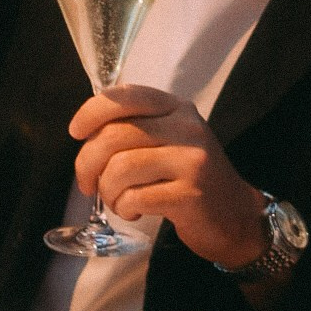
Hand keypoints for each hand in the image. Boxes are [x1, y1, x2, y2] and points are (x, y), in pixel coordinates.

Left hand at [70, 85, 267, 270]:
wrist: (235, 215)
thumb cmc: (189, 177)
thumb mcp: (169, 140)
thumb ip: (135, 129)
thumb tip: (85, 132)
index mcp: (176, 108)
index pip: (126, 96)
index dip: (92, 111)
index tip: (76, 132)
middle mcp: (186, 127)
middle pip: (113, 136)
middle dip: (87, 165)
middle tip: (88, 185)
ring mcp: (191, 160)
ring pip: (119, 169)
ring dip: (107, 192)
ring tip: (119, 201)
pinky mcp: (190, 194)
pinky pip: (135, 198)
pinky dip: (124, 208)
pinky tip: (135, 211)